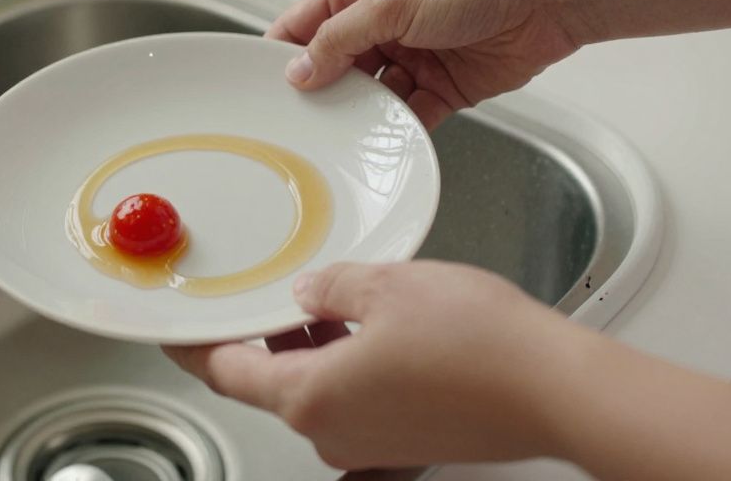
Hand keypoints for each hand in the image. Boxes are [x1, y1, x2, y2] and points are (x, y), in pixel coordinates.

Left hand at [163, 261, 585, 470]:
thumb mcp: (386, 285)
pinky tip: (377, 330)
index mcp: (311, 397)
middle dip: (267, 336)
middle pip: (271, 383)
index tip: (175, 332)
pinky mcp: (408, 443)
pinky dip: (351, 367)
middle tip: (273, 292)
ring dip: (313, 349)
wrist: (556, 389)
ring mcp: (373, 444)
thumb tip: (311, 292)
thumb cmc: (479, 344)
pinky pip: (358, 404)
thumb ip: (332, 286)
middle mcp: (334, 432)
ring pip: (317, 392)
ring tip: (337, 299)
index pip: (226, 374)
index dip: (195, 348)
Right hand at [269, 0, 578, 128]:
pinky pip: (407, 115)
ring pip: (368, 96)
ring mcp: (412, 55)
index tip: (259, 89)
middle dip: (319, 92)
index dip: (281, 54)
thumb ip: (340, 38)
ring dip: (359, 115)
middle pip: (333, 66)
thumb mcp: (392, 1)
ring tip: (344, 134)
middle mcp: (382, 21)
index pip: (304, 24)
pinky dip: (397, 130)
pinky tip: (385, 141)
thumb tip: (298, 70)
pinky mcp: (442, 86)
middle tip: (298, 123)